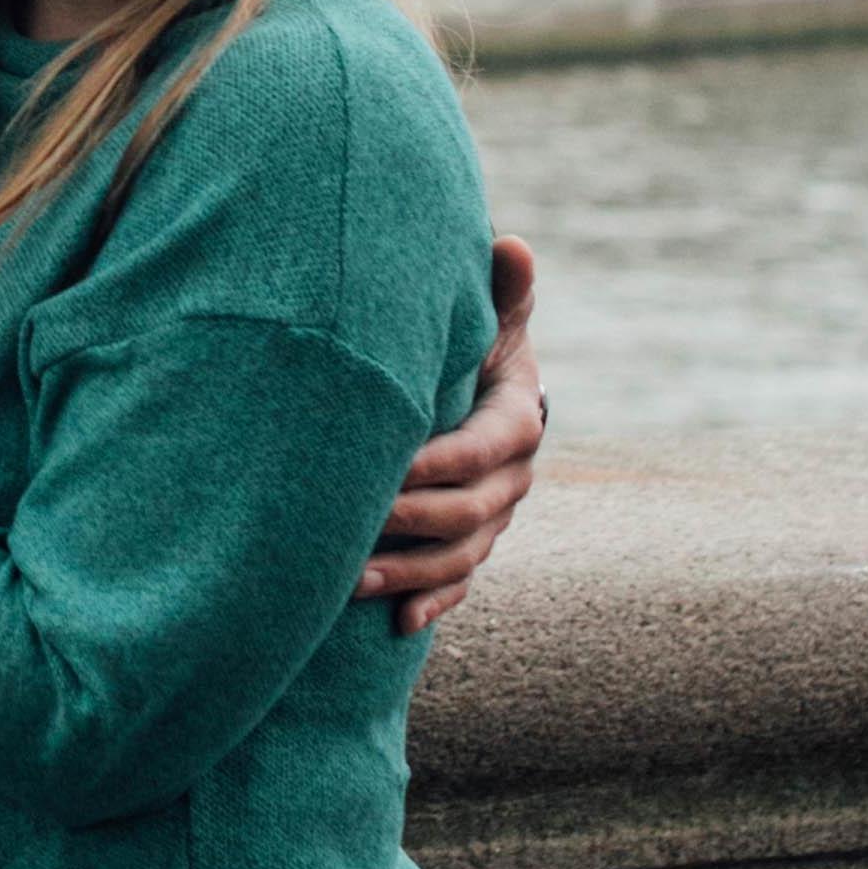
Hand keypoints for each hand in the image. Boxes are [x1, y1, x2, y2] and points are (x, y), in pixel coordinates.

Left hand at [359, 233, 545, 631]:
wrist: (483, 381)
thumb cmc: (474, 339)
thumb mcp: (488, 315)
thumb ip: (500, 290)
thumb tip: (511, 244)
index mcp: (516, 420)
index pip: (481, 450)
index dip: (437, 464)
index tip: (386, 468)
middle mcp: (512, 476)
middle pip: (469, 513)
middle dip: (411, 525)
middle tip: (352, 527)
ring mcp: (494, 517)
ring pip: (461, 557)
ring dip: (409, 574)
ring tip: (351, 583)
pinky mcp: (473, 542)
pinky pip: (460, 583)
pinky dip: (433, 603)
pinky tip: (399, 624)